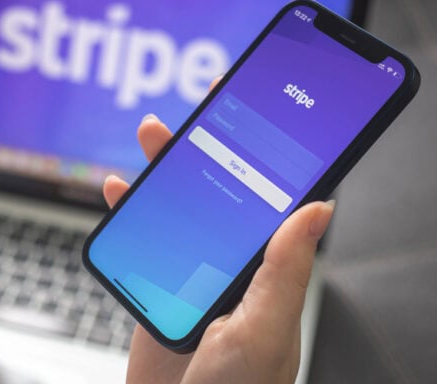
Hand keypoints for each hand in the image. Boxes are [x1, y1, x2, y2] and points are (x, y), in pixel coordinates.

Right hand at [101, 77, 333, 383]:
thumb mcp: (264, 327)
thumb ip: (286, 268)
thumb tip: (320, 207)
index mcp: (266, 270)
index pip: (268, 198)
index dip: (262, 153)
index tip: (254, 113)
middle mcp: (231, 265)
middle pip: (218, 192)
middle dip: (207, 149)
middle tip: (200, 110)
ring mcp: (190, 274)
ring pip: (177, 208)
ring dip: (163, 171)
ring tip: (152, 136)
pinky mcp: (155, 286)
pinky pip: (141, 237)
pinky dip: (127, 211)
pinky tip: (116, 193)